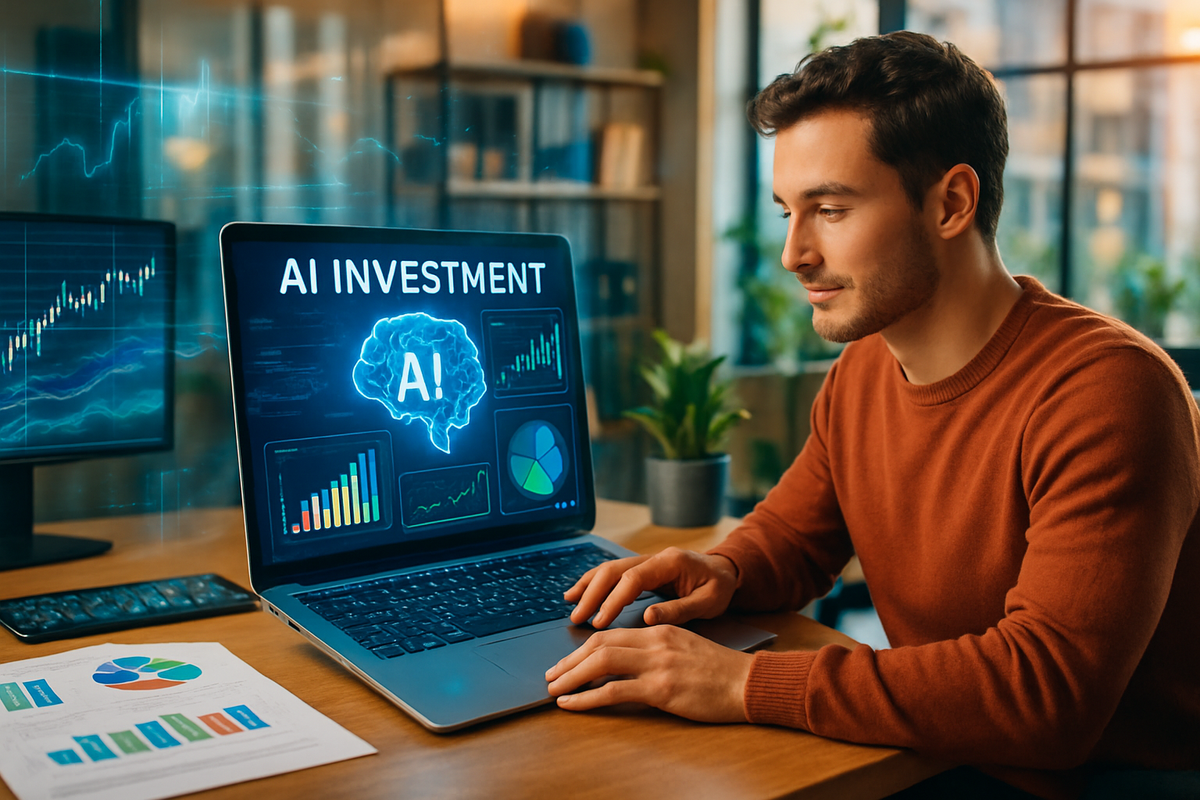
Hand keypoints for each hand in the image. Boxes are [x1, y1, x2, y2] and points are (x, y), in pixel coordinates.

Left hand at [545, 625, 752, 721]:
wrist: (747, 682)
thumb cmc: (719, 672)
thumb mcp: (684, 649)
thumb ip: (655, 650)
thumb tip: (625, 664)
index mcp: (659, 630)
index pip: (610, 634)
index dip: (582, 647)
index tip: (566, 661)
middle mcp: (654, 642)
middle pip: (599, 644)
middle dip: (569, 660)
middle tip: (550, 675)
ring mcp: (657, 664)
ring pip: (600, 662)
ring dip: (571, 676)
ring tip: (554, 690)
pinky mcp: (661, 689)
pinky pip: (613, 691)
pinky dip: (586, 697)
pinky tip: (572, 704)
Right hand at [565, 548, 738, 628]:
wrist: (728, 571)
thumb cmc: (720, 587)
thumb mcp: (708, 602)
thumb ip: (679, 609)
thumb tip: (647, 616)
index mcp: (670, 562)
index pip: (633, 580)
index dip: (613, 600)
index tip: (600, 621)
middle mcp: (655, 557)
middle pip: (615, 570)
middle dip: (593, 593)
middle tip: (578, 618)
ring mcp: (648, 560)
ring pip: (610, 568)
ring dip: (589, 585)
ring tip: (571, 604)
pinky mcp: (644, 569)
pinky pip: (615, 573)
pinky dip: (596, 582)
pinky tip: (581, 593)